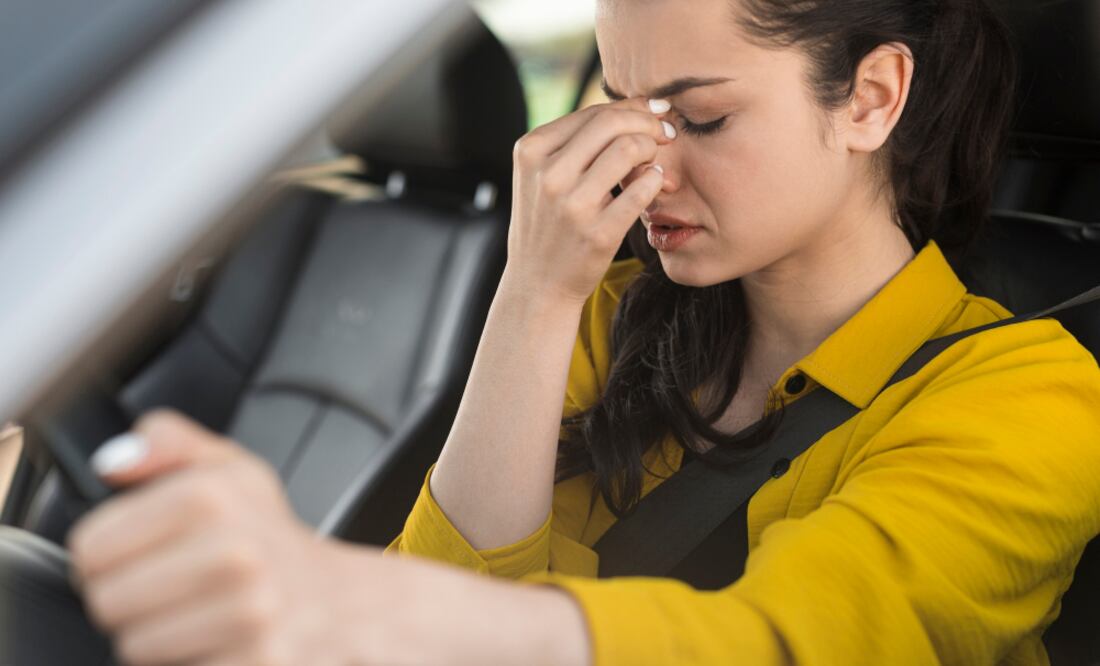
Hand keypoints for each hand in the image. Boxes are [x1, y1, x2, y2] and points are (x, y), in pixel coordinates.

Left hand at [67, 410, 360, 665]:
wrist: (338, 601)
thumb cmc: (272, 537)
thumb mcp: (231, 469)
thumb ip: (169, 443)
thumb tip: (113, 462)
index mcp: (213, 497)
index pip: (90, 547)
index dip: (102, 554)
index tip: (135, 554)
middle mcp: (234, 553)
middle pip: (107, 601)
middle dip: (128, 598)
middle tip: (169, 586)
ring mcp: (248, 612)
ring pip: (135, 645)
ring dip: (157, 636)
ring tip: (195, 613)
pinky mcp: (257, 661)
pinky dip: (190, 662)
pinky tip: (218, 638)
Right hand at [503, 97, 674, 304]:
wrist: (537, 284)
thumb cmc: (549, 223)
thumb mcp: (542, 176)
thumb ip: (576, 142)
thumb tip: (638, 108)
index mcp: (531, 151)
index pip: (593, 113)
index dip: (633, 108)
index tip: (655, 114)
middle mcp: (548, 174)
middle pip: (612, 122)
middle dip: (648, 122)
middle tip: (666, 134)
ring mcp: (571, 205)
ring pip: (629, 149)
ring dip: (653, 150)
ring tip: (656, 162)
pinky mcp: (597, 232)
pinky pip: (642, 188)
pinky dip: (656, 179)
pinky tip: (655, 183)